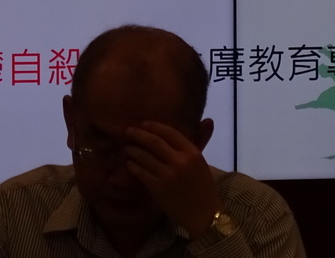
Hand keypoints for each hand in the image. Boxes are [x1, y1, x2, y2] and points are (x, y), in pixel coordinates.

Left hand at [122, 120, 222, 237]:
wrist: (204, 215)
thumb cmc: (202, 187)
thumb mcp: (201, 162)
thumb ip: (199, 141)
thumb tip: (207, 119)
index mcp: (192, 153)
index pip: (170, 132)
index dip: (154, 126)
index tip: (144, 124)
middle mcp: (180, 161)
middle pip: (153, 142)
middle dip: (138, 134)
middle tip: (128, 131)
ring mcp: (168, 175)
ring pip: (144, 156)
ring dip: (132, 150)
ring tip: (127, 148)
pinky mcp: (158, 188)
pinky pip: (140, 172)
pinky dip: (132, 166)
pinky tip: (129, 164)